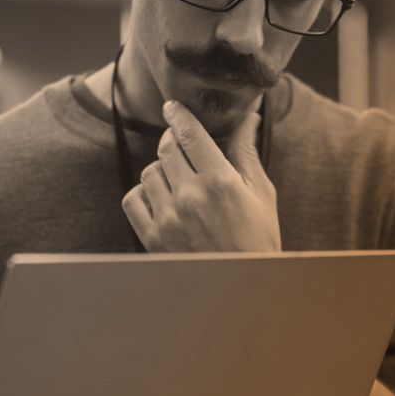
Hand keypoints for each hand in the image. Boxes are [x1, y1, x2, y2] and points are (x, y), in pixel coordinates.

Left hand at [121, 101, 279, 252]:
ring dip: (161, 168)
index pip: (190, 133)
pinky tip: (161, 197)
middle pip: (167, 148)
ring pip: (149, 172)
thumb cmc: (257, 240)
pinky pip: (133, 199)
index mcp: (220, 182)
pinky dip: (143, 193)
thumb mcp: (261, 194)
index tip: (173, 107)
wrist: (240, 288)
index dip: (179, 114)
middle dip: (173, 139)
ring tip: (179, 179)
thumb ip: (247, 152)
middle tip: (181, 142)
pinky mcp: (152, 238)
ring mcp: (168, 218)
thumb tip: (247, 117)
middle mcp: (190, 197)